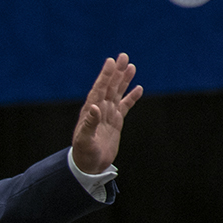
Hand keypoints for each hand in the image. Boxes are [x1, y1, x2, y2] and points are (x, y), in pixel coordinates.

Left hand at [71, 53, 142, 173]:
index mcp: (90, 111)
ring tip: (131, 66)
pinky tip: (138, 88)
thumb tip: (94, 107)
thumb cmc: (84, 154)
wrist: (89, 165)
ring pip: (117, 93)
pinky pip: (125, 106)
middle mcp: (99, 110)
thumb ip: (89, 124)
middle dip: (116, 72)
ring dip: (123, 80)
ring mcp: (108, 115)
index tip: (111, 61)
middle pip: (109, 87)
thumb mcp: (85, 140)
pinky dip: (131, 97)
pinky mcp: (115, 122)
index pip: (99, 89)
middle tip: (123, 56)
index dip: (105, 76)